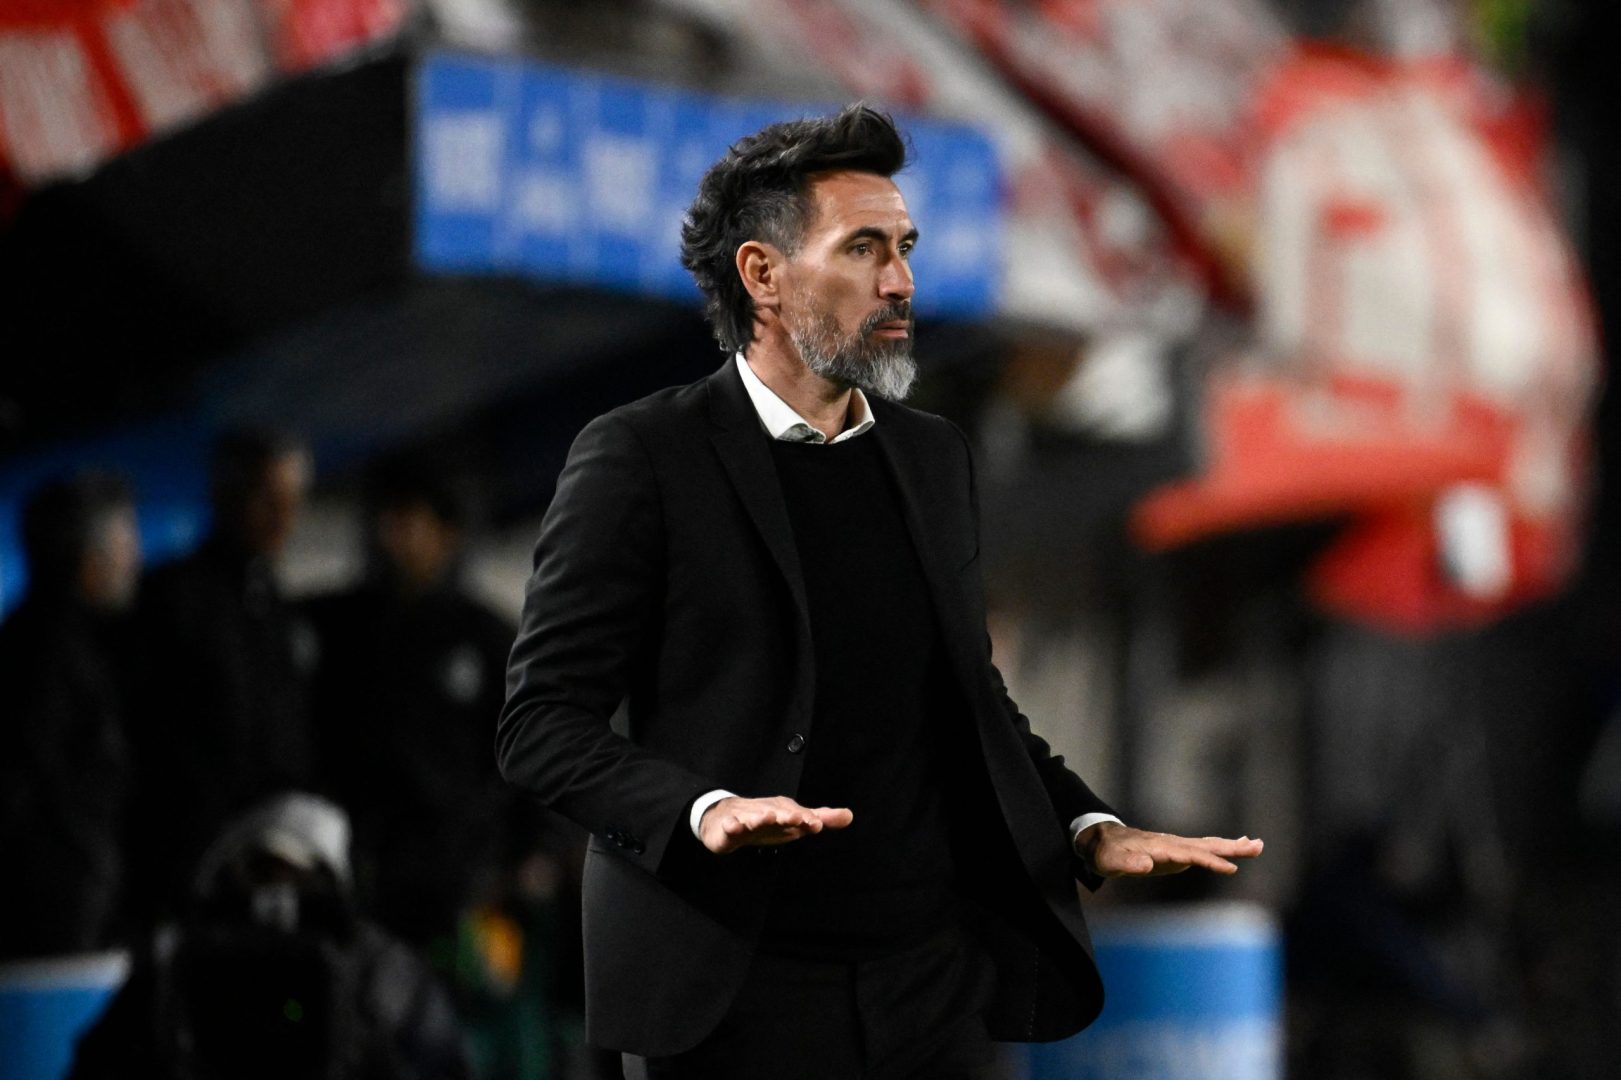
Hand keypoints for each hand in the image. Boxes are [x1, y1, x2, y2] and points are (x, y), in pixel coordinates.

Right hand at [698, 795, 853, 854]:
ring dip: (759, 817)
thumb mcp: (796, 822)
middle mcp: (766, 811)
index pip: (797, 814)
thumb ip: (821, 818)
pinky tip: (734, 827)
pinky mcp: (729, 827)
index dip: (806, 818)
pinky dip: (732, 825)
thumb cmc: (768, 822)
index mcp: (783, 810)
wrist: (728, 818)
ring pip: (753, 818)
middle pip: (777, 813)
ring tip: (766, 817)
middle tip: (796, 818)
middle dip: (786, 815)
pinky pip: (730, 826)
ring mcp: (746, 818)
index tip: (816, 823)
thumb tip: (849, 815)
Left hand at [1079, 822, 1262, 877]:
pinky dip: (1221, 848)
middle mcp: (1172, 844)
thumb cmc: (1105, 853)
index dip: (1209, 861)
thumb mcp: (1110, 861)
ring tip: (1257, 845)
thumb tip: (1147, 864)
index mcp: (1160, 847)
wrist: (1102, 841)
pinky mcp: (1177, 852)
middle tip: (1258, 846)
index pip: (1190, 854)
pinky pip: (1204, 850)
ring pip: (1208, 845)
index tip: (1231, 868)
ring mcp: (1176, 846)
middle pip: (1206, 845)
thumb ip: (1126, 863)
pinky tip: (1236, 848)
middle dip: (1231, 847)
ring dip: (1232, 846)